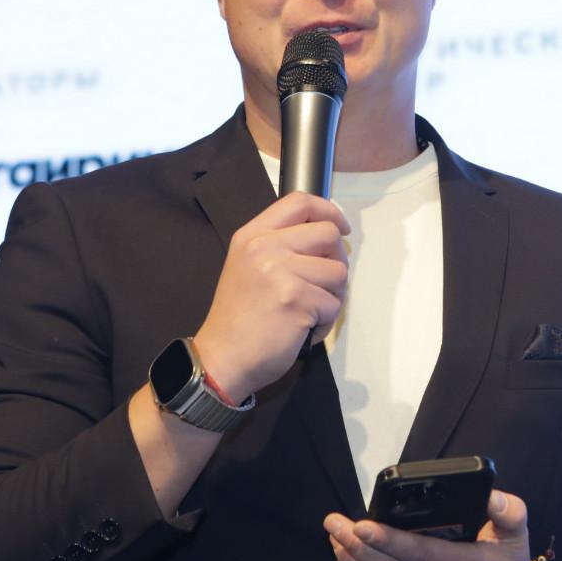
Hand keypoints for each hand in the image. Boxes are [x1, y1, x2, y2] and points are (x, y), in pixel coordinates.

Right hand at [193, 192, 350, 401]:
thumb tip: (329, 236)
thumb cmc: (239, 318)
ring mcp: (280, 271)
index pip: (299, 202)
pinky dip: (325, 322)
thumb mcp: (249, 266)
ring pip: (338, 271)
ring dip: (331, 296)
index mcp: (252, 235)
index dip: (328, 211)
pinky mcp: (296, 298)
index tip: (340, 227)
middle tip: (323, 285)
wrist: (221, 358)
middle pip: (328, 234)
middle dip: (336, 261)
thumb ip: (281, 245)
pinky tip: (302, 330)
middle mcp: (265, 246)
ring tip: (306, 313)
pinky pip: (333, 304)